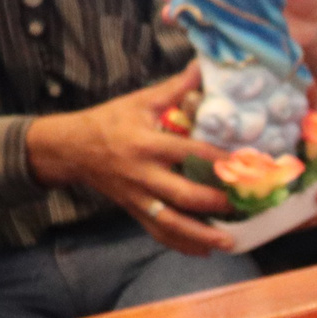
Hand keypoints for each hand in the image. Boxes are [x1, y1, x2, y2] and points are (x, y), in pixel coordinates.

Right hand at [25, 66, 234, 253]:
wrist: (69, 148)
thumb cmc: (109, 121)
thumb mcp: (140, 101)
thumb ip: (175, 88)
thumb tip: (202, 66)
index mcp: (146, 143)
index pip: (188, 152)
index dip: (219, 159)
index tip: (247, 164)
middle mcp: (142, 174)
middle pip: (181, 194)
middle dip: (214, 202)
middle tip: (244, 205)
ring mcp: (137, 196)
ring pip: (170, 222)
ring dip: (201, 234)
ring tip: (230, 242)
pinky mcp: (133, 210)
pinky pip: (157, 232)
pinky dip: (181, 244)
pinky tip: (206, 251)